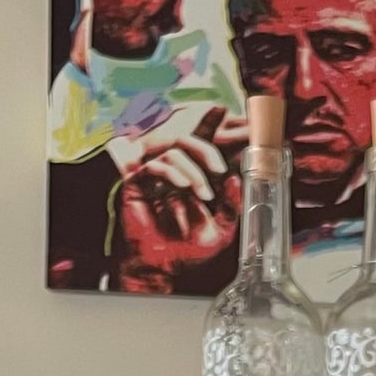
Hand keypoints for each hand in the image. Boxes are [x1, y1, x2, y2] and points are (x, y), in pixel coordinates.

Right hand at [109, 106, 246, 293]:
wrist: (163, 266)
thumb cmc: (188, 250)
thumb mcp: (221, 230)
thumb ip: (231, 207)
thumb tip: (236, 180)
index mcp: (193, 177)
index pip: (200, 146)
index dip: (207, 122)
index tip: (221, 109)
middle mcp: (174, 171)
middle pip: (186, 140)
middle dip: (206, 151)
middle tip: (219, 170)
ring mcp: (155, 176)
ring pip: (173, 152)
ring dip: (193, 172)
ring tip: (203, 194)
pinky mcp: (138, 183)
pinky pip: (154, 166)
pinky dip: (172, 172)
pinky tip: (182, 187)